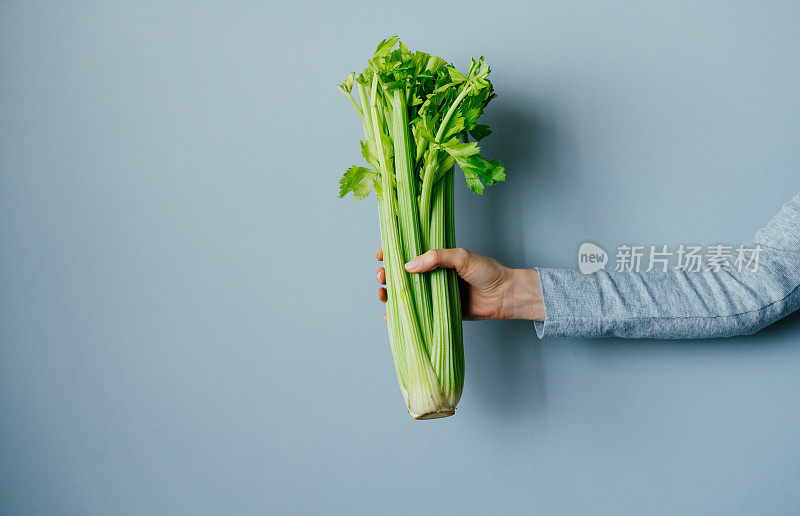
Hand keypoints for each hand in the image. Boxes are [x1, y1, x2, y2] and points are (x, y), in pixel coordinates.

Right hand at [376, 247, 544, 320]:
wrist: (504, 296)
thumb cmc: (487, 272)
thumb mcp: (462, 256)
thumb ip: (436, 257)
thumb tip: (409, 265)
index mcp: (435, 257)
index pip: (407, 251)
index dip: (391, 252)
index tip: (382, 254)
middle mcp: (431, 274)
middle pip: (400, 273)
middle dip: (385, 273)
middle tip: (382, 276)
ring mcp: (432, 293)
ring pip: (403, 293)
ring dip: (388, 293)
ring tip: (382, 294)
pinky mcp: (436, 311)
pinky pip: (414, 312)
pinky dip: (399, 315)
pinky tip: (389, 315)